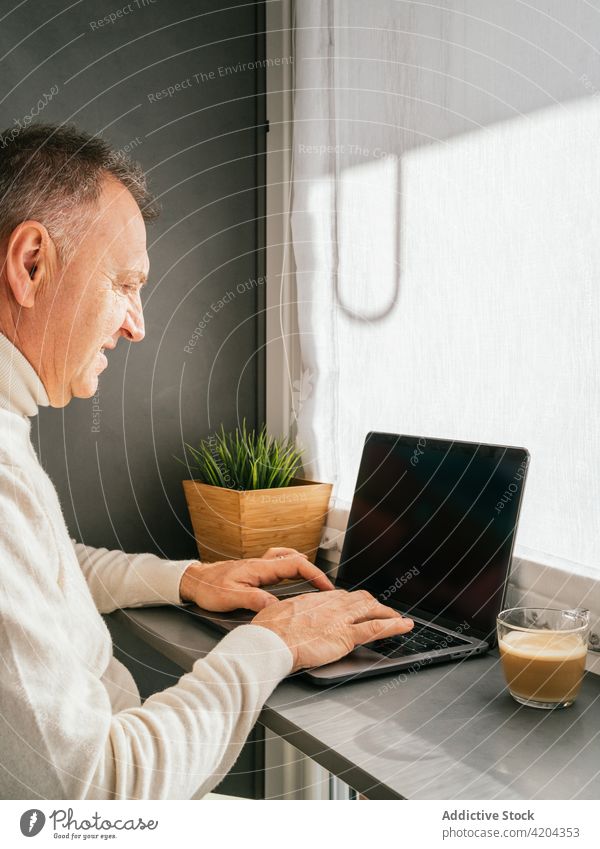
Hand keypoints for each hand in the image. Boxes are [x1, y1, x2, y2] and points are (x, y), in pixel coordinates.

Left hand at [178, 547, 333, 611]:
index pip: (295, 564)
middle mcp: (261, 563)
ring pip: (288, 559)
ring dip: (303, 567)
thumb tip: (276, 606)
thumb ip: (254, 600)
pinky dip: (291, 566)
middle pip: (295, 560)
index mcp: (260, 568)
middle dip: (314, 571)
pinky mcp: (255, 569)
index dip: (314, 574)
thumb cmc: (209, 588)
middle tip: (325, 587)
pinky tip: (291, 576)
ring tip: (313, 581)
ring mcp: (259, 565)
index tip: (326, 586)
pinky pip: (279, 563)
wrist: (195, 581)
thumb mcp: (230, 598)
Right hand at [253, 589, 413, 671]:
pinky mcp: (346, 635)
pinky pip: (376, 628)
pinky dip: (394, 626)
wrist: (271, 641)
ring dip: (387, 613)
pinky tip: (405, 626)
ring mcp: (341, 618)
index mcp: (314, 599)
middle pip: (359, 599)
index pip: (339, 596)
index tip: (355, 605)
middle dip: (372, 604)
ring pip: (371, 610)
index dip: (350, 601)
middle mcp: (331, 604)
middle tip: (380, 610)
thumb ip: (285, 613)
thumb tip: (281, 617)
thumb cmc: (268, 630)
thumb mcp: (275, 612)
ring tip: (398, 617)